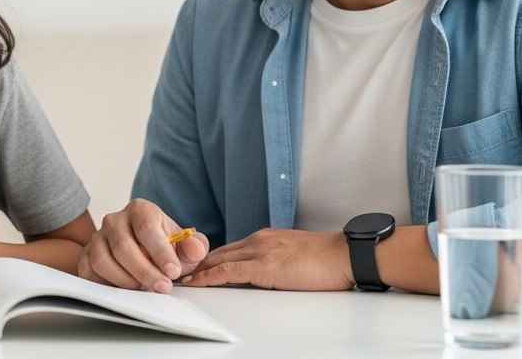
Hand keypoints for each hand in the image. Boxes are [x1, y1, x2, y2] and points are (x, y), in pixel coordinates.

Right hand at [78, 198, 208, 292]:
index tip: (173, 272)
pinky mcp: (86, 255)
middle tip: (162, 288)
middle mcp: (115, 220)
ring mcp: (97, 237)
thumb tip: (195, 248)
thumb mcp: (184, 245)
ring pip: (103, 261)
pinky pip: (89, 272)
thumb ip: (194, 246)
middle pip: (124, 247)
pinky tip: (124, 289)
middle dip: (145, 272)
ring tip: (144, 289)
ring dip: (125, 280)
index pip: (147, 230)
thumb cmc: (163, 247)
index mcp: (140, 210)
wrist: (141, 249)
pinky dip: (106, 284)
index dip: (161, 253)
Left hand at [182, 228, 352, 289]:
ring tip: (181, 279)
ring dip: (197, 270)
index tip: (195, 267)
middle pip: (219, 252)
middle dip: (197, 262)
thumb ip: (276, 261)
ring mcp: (259, 251)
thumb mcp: (294, 257)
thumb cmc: (326, 260)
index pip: (230, 248)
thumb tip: (266, 275)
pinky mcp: (263, 266)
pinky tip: (197, 282)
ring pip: (218, 259)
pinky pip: (227, 271)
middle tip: (178, 271)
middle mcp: (258, 240)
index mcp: (266, 238)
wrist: (343, 255)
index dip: (209, 258)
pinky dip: (208, 277)